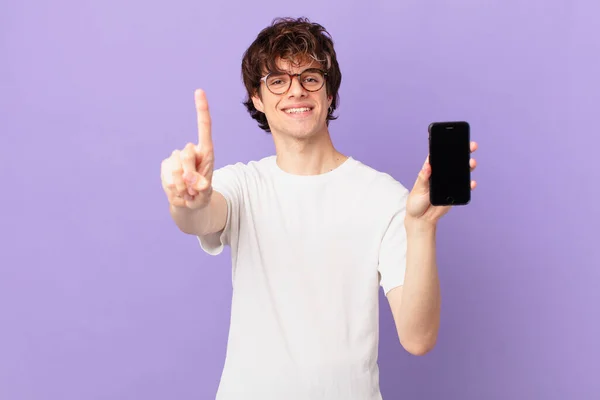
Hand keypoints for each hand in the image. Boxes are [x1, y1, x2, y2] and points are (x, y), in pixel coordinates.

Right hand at [161, 89, 214, 209]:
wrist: (188, 203)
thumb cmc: (201, 193)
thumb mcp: (205, 191)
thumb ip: (200, 185)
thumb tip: (189, 178)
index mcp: (205, 151)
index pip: (204, 127)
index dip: (201, 109)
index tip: (199, 91)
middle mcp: (190, 150)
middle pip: (186, 154)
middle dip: (190, 174)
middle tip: (194, 188)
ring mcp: (175, 157)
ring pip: (175, 169)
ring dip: (182, 185)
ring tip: (187, 191)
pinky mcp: (165, 165)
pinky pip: (167, 177)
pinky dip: (174, 189)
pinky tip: (178, 190)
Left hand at [405, 141, 477, 224]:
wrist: (421, 218)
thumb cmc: (416, 201)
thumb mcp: (418, 189)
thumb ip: (423, 178)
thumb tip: (427, 165)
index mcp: (430, 170)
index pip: (438, 155)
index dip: (446, 145)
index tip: (454, 138)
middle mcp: (441, 174)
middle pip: (453, 161)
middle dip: (463, 152)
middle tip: (471, 147)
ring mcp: (449, 183)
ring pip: (461, 172)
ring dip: (468, 166)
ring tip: (472, 163)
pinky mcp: (454, 193)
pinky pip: (464, 187)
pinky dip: (469, 184)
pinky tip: (472, 182)